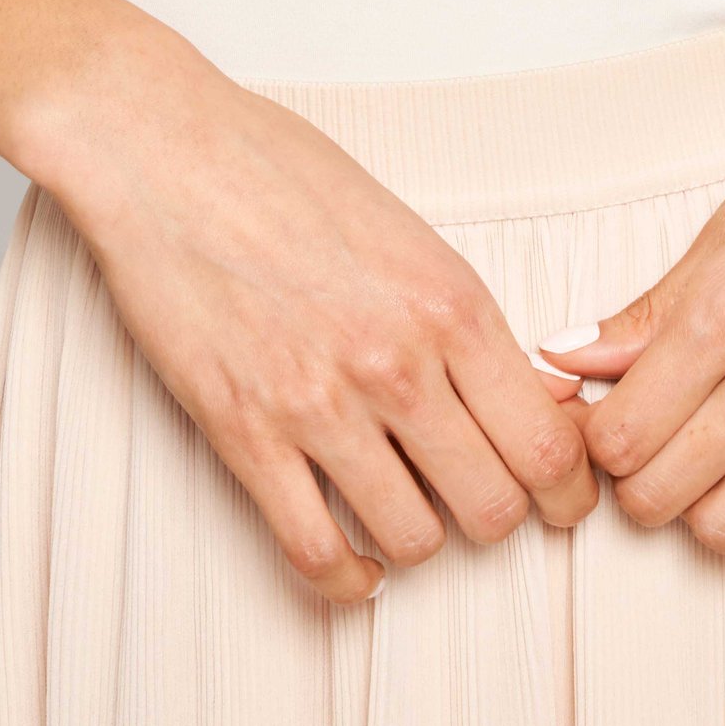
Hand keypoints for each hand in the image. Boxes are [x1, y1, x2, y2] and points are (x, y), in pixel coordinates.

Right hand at [0, 0, 597, 605]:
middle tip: (474, 503)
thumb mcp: (404, 228)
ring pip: (414, 541)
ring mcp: (319, 403)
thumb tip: (532, 391)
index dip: (564, 489)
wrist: (160, 147)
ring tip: (402, 511)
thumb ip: (466, 317)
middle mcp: (396, 361)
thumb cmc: (277, 170)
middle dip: (494, 516)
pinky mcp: (244, 432)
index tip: (555, 497)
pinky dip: (343, 578)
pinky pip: (316, 552)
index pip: (547, 443)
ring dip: (416, 539)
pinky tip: (352, 564)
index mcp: (448, 301)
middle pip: (494, 507)